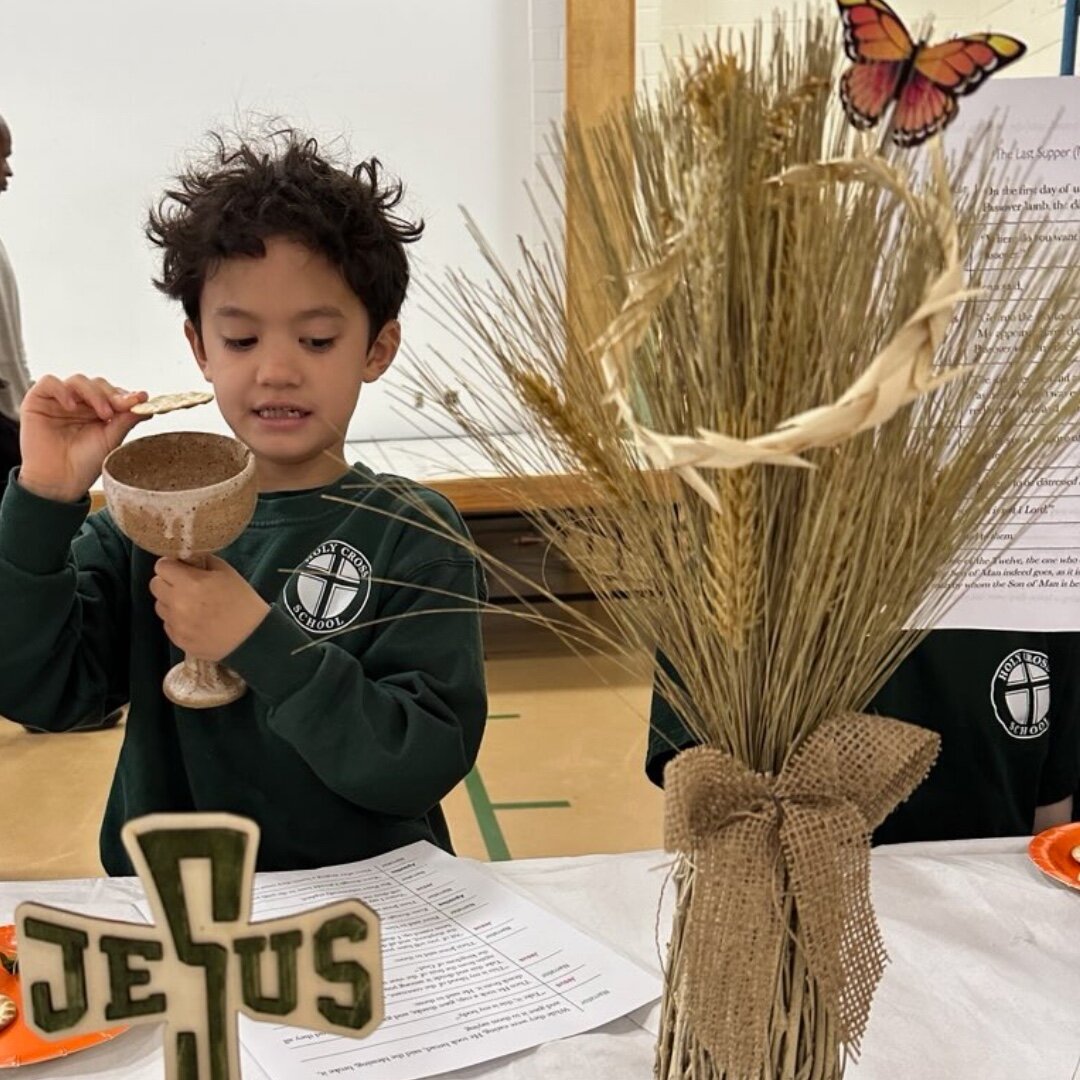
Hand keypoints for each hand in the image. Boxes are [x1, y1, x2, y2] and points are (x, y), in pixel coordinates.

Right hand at [18, 374, 148, 501]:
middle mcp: (80, 404)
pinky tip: (71, 406)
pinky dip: (62, 389)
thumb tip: (146, 399)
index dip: (126, 395)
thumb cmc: (84, 464)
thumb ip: (126, 418)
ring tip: (102, 413)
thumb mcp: (111, 439)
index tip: (141, 399)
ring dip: (94, 393)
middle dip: (112, 394)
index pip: (113, 393)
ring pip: (78, 380)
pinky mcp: (37, 401)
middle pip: (98, 383)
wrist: (59, 481)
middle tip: (121, 407)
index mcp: (98, 411)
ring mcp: (59, 401)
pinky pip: (49, 382)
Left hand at [149, 556, 269, 661]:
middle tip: (185, 585)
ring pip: (160, 605)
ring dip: (171, 602)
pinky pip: (168, 624)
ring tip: (192, 605)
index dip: (171, 565)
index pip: (161, 566)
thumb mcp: (227, 572)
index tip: (180, 568)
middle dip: (167, 582)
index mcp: (191, 583)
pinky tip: (196, 620)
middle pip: (155, 585)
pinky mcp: (178, 640)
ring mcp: (176, 624)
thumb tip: (188, 557)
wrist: (253, 637)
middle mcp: (178, 603)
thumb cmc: (243, 602)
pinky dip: (177, 620)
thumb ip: (204, 561)